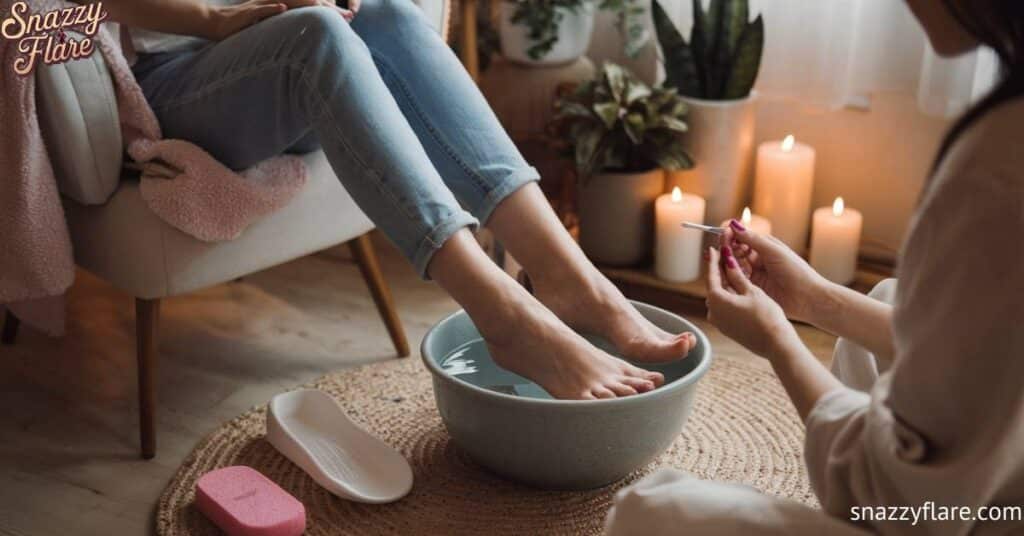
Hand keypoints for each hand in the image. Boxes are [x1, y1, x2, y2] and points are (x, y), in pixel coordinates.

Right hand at [208, 0, 354, 39]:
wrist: (217, 24)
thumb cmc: (246, 28)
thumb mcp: (273, 30)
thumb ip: (290, 30)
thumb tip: (310, 39)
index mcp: (283, 7)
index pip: (310, 6)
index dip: (330, 10)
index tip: (350, 17)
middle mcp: (275, 3)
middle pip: (305, 3)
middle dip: (328, 8)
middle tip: (349, 15)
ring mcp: (262, 5)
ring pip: (288, 3)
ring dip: (306, 6)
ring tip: (326, 9)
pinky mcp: (248, 11)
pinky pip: (261, 8)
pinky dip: (271, 8)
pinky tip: (283, 8)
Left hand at [705, 246, 799, 361]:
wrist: (776, 344)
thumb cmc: (766, 316)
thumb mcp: (752, 291)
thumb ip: (736, 275)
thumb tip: (727, 260)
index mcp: (717, 300)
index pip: (711, 275)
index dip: (713, 260)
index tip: (713, 249)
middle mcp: (713, 312)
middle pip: (714, 286)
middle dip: (719, 271)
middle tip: (723, 256)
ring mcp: (719, 322)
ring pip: (719, 297)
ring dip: (725, 284)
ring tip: (731, 270)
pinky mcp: (727, 329)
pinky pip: (724, 308)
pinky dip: (729, 297)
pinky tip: (737, 289)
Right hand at [720, 220, 829, 323]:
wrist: (807, 298)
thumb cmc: (796, 271)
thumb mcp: (773, 251)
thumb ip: (752, 239)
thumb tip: (733, 224)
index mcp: (764, 246)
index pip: (742, 237)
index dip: (731, 235)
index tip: (723, 234)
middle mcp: (758, 259)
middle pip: (735, 251)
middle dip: (726, 248)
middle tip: (720, 248)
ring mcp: (755, 274)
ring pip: (733, 265)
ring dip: (726, 262)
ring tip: (719, 260)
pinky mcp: (752, 288)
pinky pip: (736, 280)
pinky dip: (729, 275)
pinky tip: (724, 273)